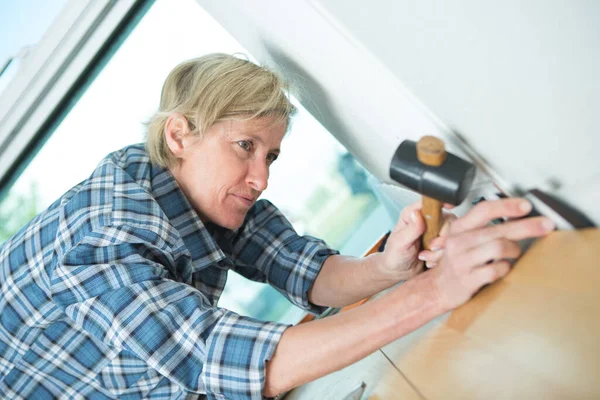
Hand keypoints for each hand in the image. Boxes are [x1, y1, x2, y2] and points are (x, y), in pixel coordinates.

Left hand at [378, 201, 453, 279]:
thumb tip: (417, 214)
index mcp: (413, 214)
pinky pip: (451, 247)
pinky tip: (430, 260)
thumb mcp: (399, 243)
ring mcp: (435, 232)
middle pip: (447, 220)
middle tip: (430, 247)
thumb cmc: (394, 256)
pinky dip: (441, 257)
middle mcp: (426, 220)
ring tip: (425, 256)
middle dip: (441, 239)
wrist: (399, 272)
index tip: (450, 207)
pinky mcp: (441, 243)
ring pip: (451, 236)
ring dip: (439, 251)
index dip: (443, 203)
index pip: (431, 202)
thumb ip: (410, 229)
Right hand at [423, 198, 554, 310]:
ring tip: (515, 253)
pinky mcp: (468, 279)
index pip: (483, 210)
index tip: (526, 205)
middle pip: (498, 229)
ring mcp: (462, 261)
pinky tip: (503, 268)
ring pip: (499, 248)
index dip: (506, 205)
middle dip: (527, 226)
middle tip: (546, 225)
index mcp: (459, 228)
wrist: (438, 288)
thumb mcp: (464, 239)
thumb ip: (486, 228)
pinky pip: (496, 270)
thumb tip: (520, 217)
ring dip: (514, 250)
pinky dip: (505, 268)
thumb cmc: (458, 262)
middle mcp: (459, 242)